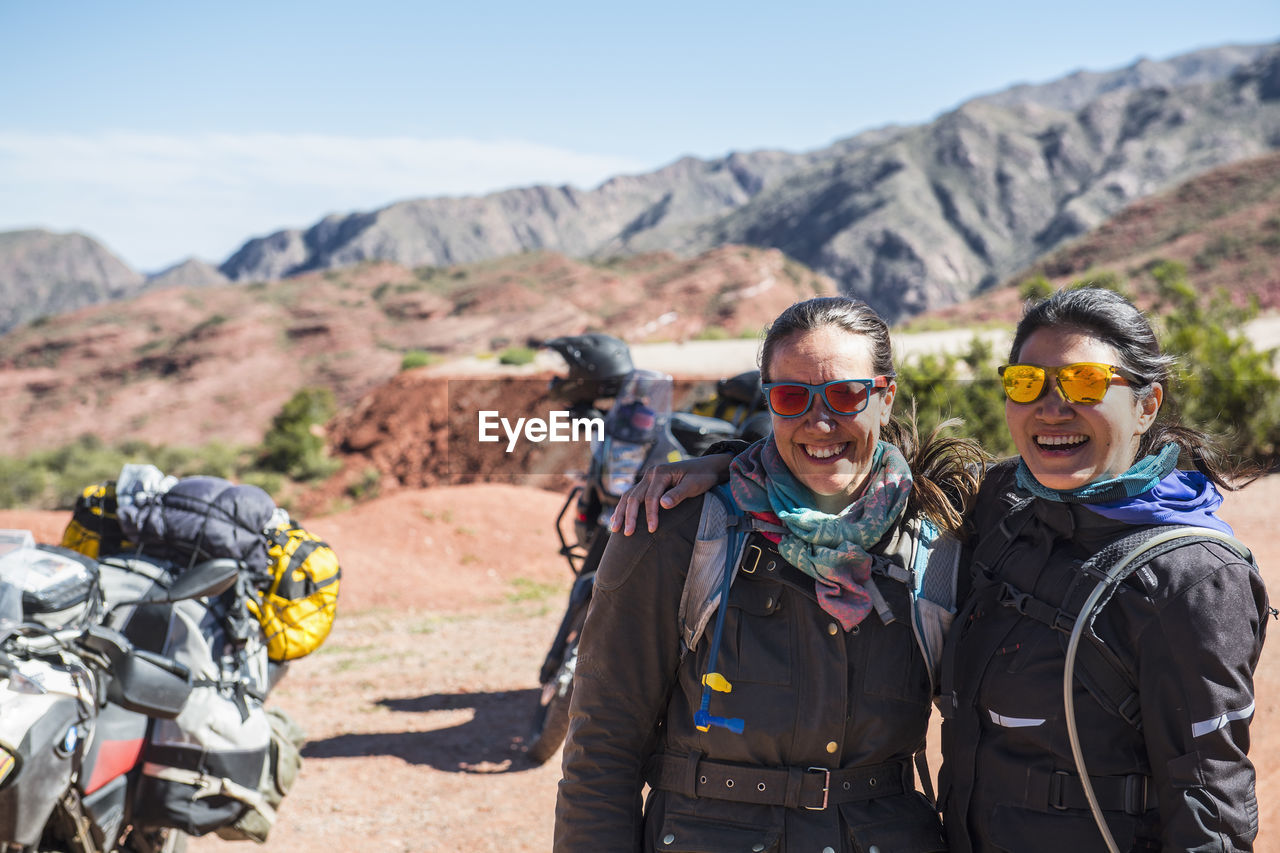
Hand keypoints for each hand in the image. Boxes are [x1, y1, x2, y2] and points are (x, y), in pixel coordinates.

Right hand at [610, 454, 733, 534]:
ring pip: (629, 495)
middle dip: (629, 516)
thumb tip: (663, 505)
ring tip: (615, 528)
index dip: (650, 514)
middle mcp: (651, 473)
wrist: (706, 467)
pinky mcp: (649, 483)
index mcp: (661, 473)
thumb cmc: (702, 476)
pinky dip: (624, 506)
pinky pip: (632, 495)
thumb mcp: (694, 485)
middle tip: (627, 533)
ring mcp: (648, 478)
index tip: (652, 529)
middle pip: (634, 496)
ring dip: (621, 512)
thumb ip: (678, 494)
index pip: (651, 497)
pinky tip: (617, 517)